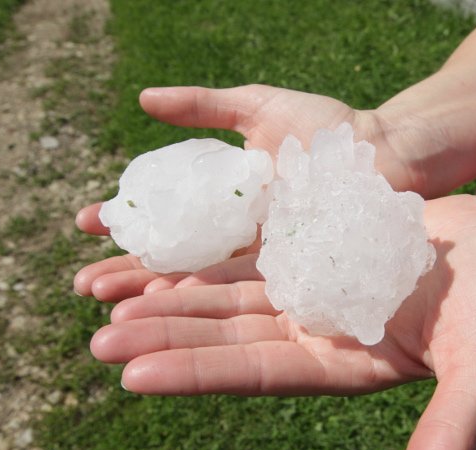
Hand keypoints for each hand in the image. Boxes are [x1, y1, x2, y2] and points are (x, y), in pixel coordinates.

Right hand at [74, 84, 437, 299]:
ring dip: (156, 307)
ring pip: (204, 295)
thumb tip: (143, 100)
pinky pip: (245, 307)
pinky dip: (207, 318)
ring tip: (110, 320)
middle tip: (82, 287)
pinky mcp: (299, 290)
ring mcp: (270, 270)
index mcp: (230, 204)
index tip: (84, 223)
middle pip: (178, 266)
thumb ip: (206, 107)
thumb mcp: (261, 108)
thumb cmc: (332, 130)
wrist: (393, 154)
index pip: (168, 220)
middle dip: (130, 278)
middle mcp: (244, 244)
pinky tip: (168, 324)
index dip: (128, 224)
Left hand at [86, 193, 475, 449]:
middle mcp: (316, 336)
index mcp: (342, 368)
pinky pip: (249, 257)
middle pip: (229, 339)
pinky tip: (162, 259)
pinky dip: (207, 259)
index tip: (136, 377)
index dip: (199, 374)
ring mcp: (310, 296)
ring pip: (229, 298)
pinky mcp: (312, 256)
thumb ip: (450, 436)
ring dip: (174, 299)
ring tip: (110, 299)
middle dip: (168, 340)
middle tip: (102, 343)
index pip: (258, 376)